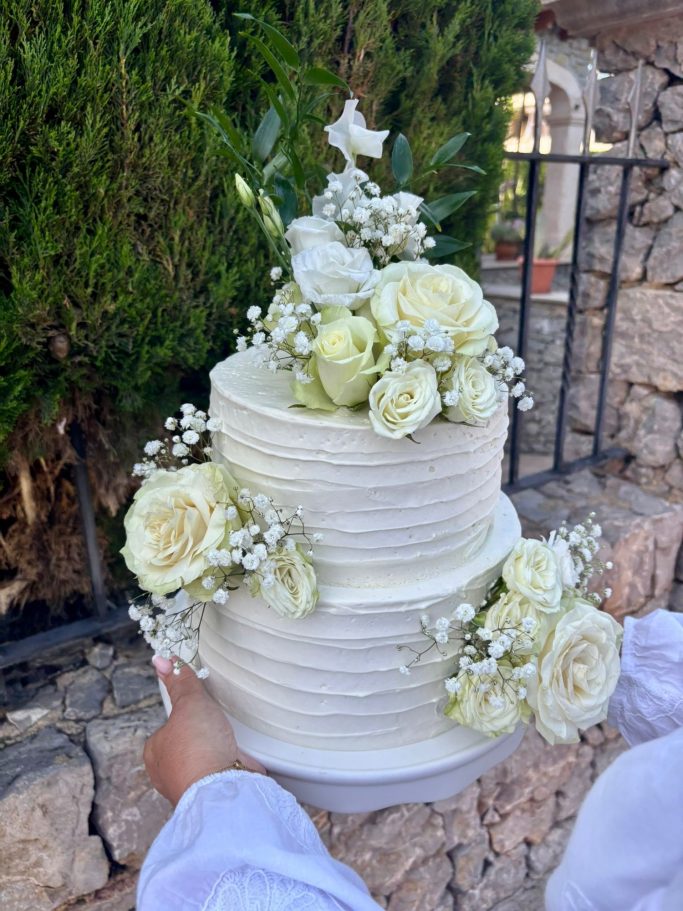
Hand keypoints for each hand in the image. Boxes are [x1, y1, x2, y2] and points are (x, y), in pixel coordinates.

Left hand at [144, 656, 265, 805]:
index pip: (168, 725)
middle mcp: (169, 772)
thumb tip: (163, 660)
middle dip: (204, 734)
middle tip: (216, 725)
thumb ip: (180, 683)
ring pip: (206, 758)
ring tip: (230, 740)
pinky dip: (234, 763)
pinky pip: (224, 770)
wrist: (221, 786)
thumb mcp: (189, 703)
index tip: (200, 708)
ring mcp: (191, 785)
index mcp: (155, 752)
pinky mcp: (214, 792)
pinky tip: (241, 756)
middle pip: (188, 742)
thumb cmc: (196, 748)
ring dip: (220, 750)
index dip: (187, 713)